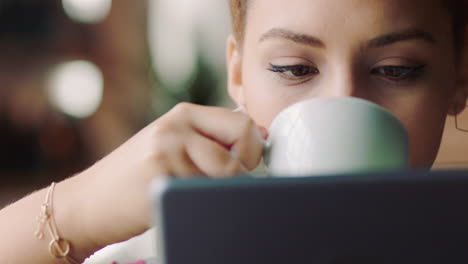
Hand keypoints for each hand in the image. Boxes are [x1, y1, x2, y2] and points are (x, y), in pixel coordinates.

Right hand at [76, 103, 266, 247]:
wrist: (87, 202)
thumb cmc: (135, 176)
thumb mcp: (172, 143)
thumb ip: (210, 137)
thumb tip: (260, 134)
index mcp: (183, 114)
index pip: (243, 121)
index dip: (252, 147)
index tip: (241, 165)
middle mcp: (176, 126)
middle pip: (244, 139)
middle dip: (245, 167)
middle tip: (223, 182)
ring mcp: (168, 151)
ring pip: (229, 172)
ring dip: (224, 189)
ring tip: (196, 193)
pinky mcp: (161, 179)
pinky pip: (207, 193)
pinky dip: (205, 203)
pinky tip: (182, 202)